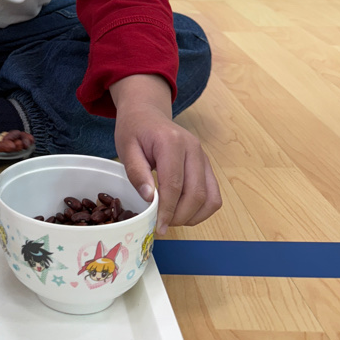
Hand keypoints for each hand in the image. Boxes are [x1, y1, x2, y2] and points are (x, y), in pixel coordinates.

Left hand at [111, 75, 221, 234]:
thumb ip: (137, 172)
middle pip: (196, 193)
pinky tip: (183, 213)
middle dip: (179, 216)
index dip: (167, 209)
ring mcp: (203, 157)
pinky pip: (213, 194)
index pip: (174, 184)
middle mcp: (194, 149)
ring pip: (210, 197)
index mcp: (172, 142)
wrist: (147, 113)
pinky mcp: (207, 165)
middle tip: (162, 225)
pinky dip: (202, 210)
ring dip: (193, 216)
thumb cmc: (134, 130)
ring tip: (171, 220)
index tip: (157, 226)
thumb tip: (150, 198)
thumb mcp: (126, 148)